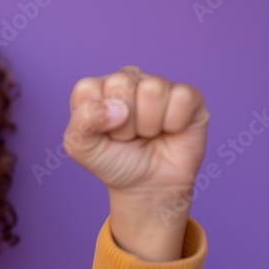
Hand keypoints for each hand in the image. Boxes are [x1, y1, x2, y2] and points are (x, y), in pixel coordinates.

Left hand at [63, 66, 208, 260]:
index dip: (95, 119)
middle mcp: (128, 81)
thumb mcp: (82, 150)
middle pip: (121, 84)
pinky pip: (181, 98)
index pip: (88, 88)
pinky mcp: (188, 97)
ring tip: (147, 134)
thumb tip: (116, 108)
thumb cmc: (115, 163)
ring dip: (148, 124)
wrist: (147, 187)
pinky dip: (173, 124)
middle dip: (122, 123)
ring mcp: (158, 85)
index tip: (103, 135)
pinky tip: (170, 131)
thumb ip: (81, 125)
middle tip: (128, 137)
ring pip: (152, 89)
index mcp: (98, 89)